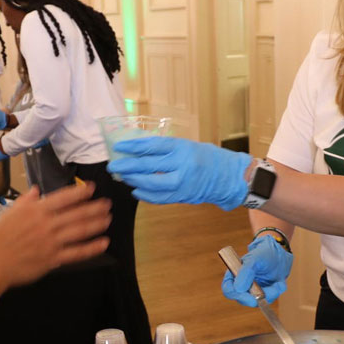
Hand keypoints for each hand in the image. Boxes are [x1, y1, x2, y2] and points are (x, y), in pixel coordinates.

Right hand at [0, 183, 110, 287]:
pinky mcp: (53, 259)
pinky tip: (103, 243)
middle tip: (107, 204)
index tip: (92, 188)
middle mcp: (46, 224)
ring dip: (97, 224)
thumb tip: (36, 190)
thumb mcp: (8, 213)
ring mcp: (52, 242)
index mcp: (36, 211)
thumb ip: (25, 201)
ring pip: (81, 231)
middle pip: (77, 213)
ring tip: (108, 219)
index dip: (80, 192)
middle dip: (95, 207)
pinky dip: (92, 248)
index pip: (64, 197)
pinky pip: (77, 253)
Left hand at [106, 136, 251, 209]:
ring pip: (152, 183)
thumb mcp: (187, 146)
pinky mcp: (183, 195)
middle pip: (148, 165)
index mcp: (182, 148)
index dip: (133, 147)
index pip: (152, 146)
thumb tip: (138, 151)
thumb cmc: (207, 158)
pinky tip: (136, 191)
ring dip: (135, 181)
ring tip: (124, 177)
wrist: (229, 176)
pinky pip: (159, 197)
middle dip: (128, 166)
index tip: (119, 147)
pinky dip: (145, 195)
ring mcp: (182, 182)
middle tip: (114, 166)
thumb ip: (166, 150)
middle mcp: (182, 164)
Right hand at [221, 234, 292, 306]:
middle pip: (243, 299)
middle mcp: (241, 285)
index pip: (229, 290)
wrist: (279, 254)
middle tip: (272, 289)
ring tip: (278, 283)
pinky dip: (276, 292)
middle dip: (258, 296)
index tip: (250, 295)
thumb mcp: (255, 258)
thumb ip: (246, 271)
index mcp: (234, 275)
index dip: (237, 295)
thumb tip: (239, 288)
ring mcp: (252, 291)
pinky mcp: (263, 293)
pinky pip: (268, 299)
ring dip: (270, 293)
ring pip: (257, 302)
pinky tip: (280, 283)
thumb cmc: (264, 252)